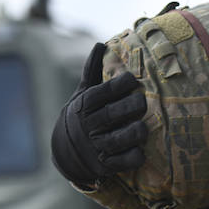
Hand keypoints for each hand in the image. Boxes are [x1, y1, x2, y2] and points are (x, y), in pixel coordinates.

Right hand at [51, 43, 146, 186]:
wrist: (65, 152)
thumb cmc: (82, 115)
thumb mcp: (83, 94)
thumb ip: (92, 71)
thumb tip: (100, 44)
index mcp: (84, 105)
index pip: (102, 93)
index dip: (119, 85)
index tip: (132, 79)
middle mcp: (88, 126)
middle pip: (112, 115)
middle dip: (131, 107)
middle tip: (141, 102)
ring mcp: (96, 147)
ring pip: (118, 140)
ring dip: (134, 132)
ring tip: (143, 126)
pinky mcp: (105, 165)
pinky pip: (122, 162)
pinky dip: (133, 157)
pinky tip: (141, 150)